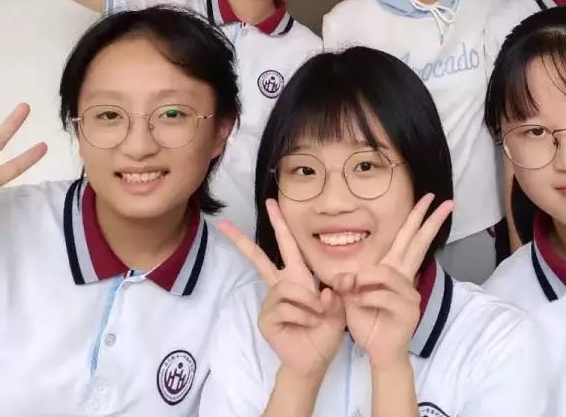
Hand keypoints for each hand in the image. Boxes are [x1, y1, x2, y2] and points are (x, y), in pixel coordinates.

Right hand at [219, 200, 345, 380]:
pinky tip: (306, 325)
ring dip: (308, 302)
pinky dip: (302, 316)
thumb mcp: (341, 309)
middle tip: (224, 223)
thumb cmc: (326, 332)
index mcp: (299, 277)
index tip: (271, 203)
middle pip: (258, 259)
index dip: (280, 224)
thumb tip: (327, 288)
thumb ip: (339, 294)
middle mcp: (281, 285)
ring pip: (287, 289)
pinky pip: (286, 308)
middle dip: (241, 241)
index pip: (288, 245)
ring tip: (317, 314)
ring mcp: (271, 302)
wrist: (314, 361)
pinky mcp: (266, 318)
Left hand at [333, 195, 453, 370]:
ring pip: (387, 273)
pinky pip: (383, 295)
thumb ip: (348, 284)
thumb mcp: (349, 298)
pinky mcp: (408, 309)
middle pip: (418, 244)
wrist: (379, 352)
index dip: (416, 218)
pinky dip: (367, 298)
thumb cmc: (366, 321)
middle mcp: (405, 278)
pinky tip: (360, 304)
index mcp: (393, 270)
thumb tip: (348, 277)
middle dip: (430, 222)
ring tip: (353, 292)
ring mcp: (409, 293)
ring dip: (366, 281)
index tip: (427, 199)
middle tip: (445, 202)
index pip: (407, 238)